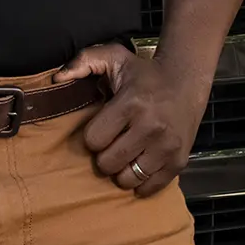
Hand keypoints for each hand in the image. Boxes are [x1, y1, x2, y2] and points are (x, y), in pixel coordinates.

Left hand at [58, 41, 205, 195]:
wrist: (187, 81)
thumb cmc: (145, 73)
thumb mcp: (113, 56)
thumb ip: (83, 61)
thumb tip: (57, 80)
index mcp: (131, 104)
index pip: (94, 140)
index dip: (93, 136)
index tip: (102, 129)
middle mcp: (151, 127)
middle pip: (108, 163)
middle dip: (105, 155)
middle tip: (112, 143)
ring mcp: (167, 147)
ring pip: (128, 179)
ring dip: (122, 170)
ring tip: (126, 155)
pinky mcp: (179, 161)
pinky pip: (150, 187)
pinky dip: (141, 182)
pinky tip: (140, 164)